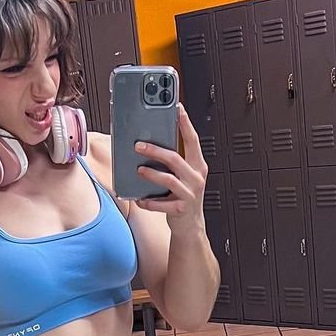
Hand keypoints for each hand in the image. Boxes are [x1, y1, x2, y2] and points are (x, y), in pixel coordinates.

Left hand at [134, 104, 208, 229]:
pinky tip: (140, 199)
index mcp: (197, 166)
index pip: (193, 140)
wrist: (190, 226)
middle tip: (139, 145)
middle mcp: (195, 178)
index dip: (185, 124)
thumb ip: (174, 161)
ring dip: (151, 174)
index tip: (177, 109)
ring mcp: (189, 194)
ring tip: (139, 170)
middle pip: (175, 159)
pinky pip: (161, 204)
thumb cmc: (183, 197)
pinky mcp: (181, 209)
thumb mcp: (184, 176)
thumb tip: (151, 143)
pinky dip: (148, 202)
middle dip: (155, 150)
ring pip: (168, 179)